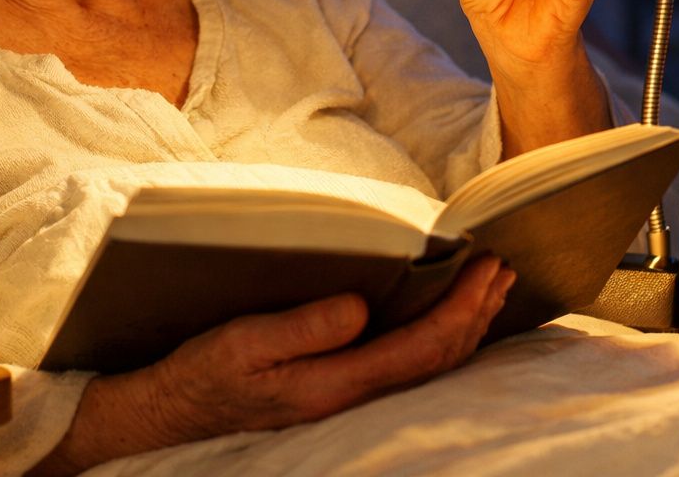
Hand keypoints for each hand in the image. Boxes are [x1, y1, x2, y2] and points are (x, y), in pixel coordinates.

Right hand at [34, 256, 514, 474]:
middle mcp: (352, 395)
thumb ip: (303, 327)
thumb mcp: (243, 342)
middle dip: (477, 313)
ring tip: (492, 288)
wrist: (174, 411)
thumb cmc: (205, 372)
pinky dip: (440, 338)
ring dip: (466, 325)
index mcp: (335, 382)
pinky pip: (408, 366)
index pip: (420, 349)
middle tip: (504, 268)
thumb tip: (360, 307)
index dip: (461, 309)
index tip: (487, 267)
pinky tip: (449, 318)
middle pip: (437, 360)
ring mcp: (349, 396)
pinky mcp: (340, 388)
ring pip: (428, 367)